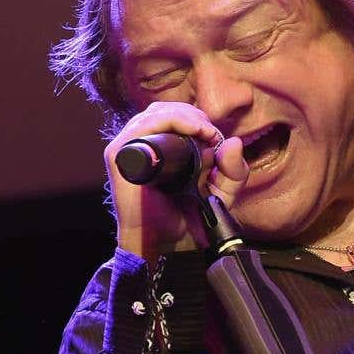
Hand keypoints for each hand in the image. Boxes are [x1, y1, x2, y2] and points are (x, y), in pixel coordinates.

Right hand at [105, 101, 248, 260]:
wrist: (167, 243)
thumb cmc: (189, 218)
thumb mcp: (222, 193)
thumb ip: (233, 170)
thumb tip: (233, 142)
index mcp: (161, 148)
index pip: (175, 115)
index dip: (197, 118)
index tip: (215, 136)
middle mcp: (143, 145)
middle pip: (166, 109)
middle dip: (193, 115)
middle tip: (211, 133)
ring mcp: (129, 149)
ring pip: (156, 113)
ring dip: (185, 116)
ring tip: (205, 131)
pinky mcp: (120, 157)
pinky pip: (142, 126)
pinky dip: (169, 121)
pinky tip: (192, 131)